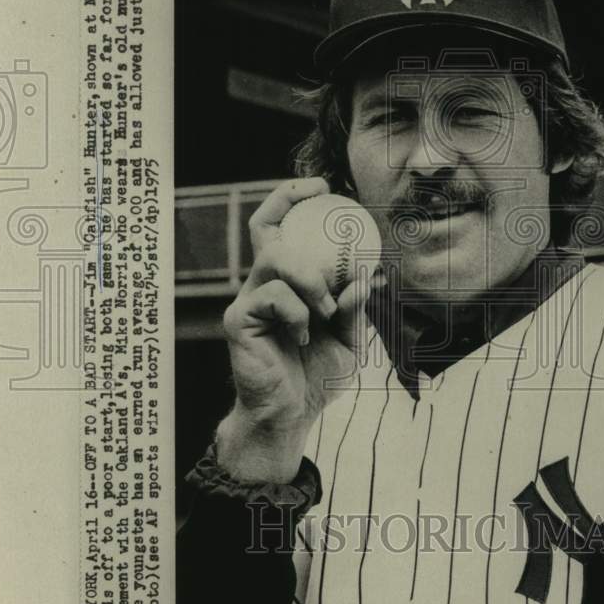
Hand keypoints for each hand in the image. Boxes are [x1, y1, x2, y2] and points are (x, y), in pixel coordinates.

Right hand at [217, 177, 368, 481]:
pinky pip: (273, 296)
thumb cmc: (316, 376)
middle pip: (263, 225)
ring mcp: (248, 299)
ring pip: (275, 259)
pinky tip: (303, 337)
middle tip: (318, 194)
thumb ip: (355, 309)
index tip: (323, 186)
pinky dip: (298, 313)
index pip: (283, 229)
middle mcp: (263, 283)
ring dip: (311, 279)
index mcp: (288, 283)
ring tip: (326, 310)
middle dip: (285, 199)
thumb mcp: (349, 340)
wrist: (290, 416)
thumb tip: (364, 276)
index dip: (294, 199)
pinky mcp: (238, 320)